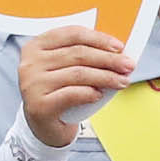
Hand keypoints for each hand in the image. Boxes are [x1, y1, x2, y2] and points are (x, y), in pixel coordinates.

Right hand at [16, 20, 134, 149]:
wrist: (43, 126)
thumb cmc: (58, 91)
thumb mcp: (66, 68)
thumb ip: (83, 55)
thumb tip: (117, 51)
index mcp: (37, 46)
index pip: (72, 34)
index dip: (99, 38)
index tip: (120, 47)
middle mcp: (30, 63)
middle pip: (78, 53)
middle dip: (108, 59)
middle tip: (129, 65)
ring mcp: (32, 84)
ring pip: (78, 73)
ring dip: (106, 77)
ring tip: (122, 82)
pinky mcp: (38, 105)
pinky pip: (72, 94)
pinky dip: (90, 93)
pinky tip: (99, 95)